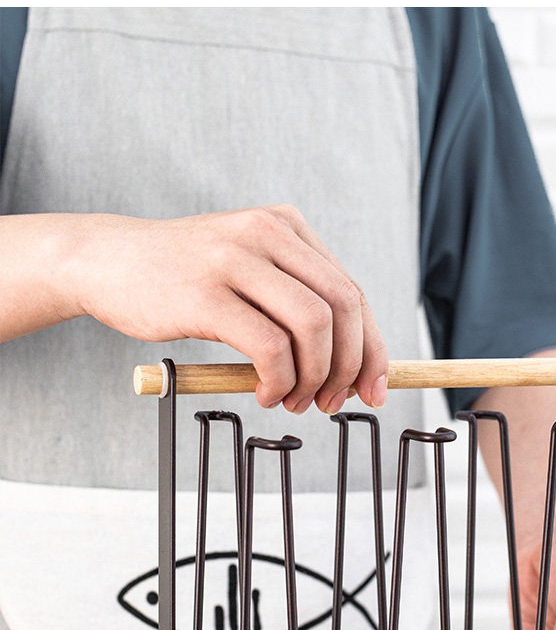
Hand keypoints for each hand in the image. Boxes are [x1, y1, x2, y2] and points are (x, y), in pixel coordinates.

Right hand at [60, 204, 388, 414]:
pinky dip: (278, 380)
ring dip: (312, 377)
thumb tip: (350, 366)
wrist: (106, 261)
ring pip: (313, 327)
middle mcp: (267, 233)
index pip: (351, 291)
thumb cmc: (179, 277)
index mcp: (286, 226)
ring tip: (290, 399)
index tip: (374, 388)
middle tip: (331, 403)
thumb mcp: (244, 270)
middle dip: (349, 366)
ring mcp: (236, 260)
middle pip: (343, 306)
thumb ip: (291, 302)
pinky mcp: (207, 295)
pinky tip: (262, 391)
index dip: (373, 347)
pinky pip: (269, 347)